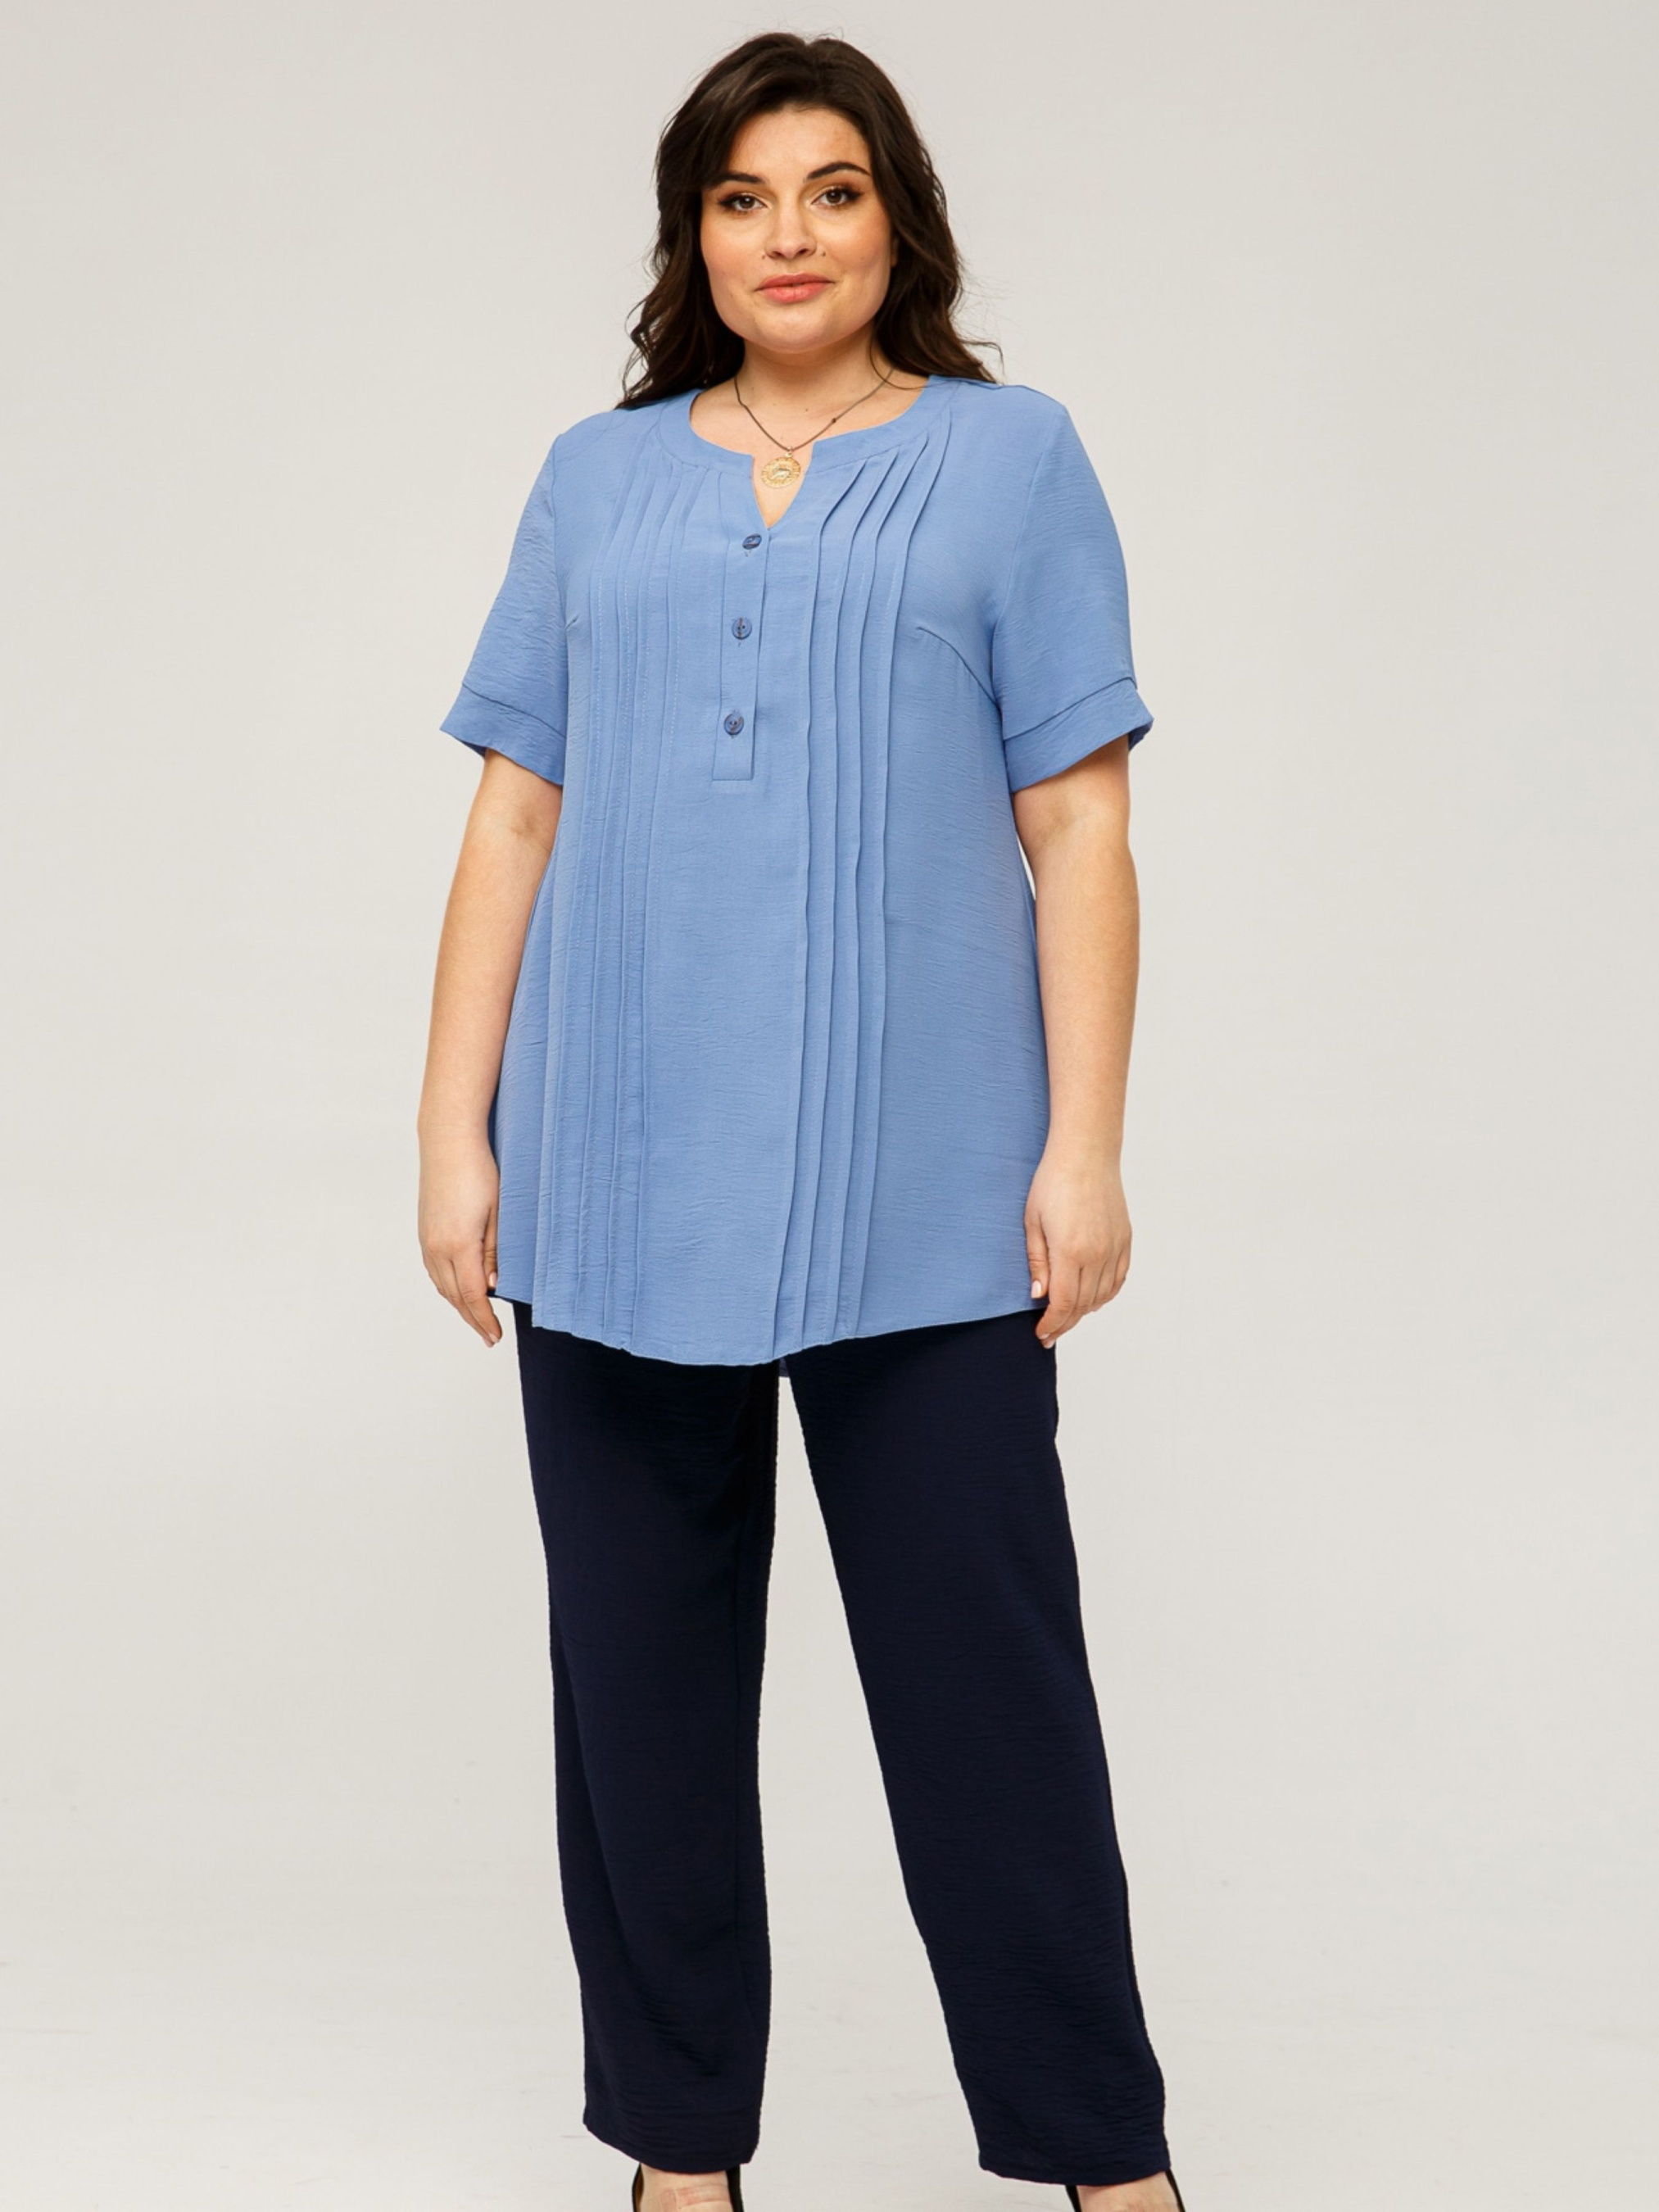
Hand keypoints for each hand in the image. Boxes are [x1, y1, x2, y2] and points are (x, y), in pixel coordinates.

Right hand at [418, 1130, 503, 1344]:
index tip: (496, 1337)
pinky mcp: (424, 1230)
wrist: (447, 1141)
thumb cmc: (479, 1170)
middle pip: (456, 1296)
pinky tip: (458, 1289)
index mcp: (459, 1245)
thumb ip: (494, 1251)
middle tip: (489, 1336)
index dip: (485, 1320)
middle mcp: (437, 1247)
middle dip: (473, 1319)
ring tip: (476, 1318)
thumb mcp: (498, 1212)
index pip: (474, 1296)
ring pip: (442, 1285)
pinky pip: (434, 1270)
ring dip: (459, 1305)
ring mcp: (427, 1239)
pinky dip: (448, 1287)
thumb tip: (493, 1285)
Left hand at [1023, 1148, 1131, 1347]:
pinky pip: (1118, 1280)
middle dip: (1065, 1323)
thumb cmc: (1052, 1182)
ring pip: (1102, 1296)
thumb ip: (1037, 1262)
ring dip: (1084, 1311)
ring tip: (1067, 1317)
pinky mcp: (1125, 1240)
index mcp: (1071, 1251)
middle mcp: (1097, 1254)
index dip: (1052, 1323)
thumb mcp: (1032, 1222)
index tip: (1041, 1334)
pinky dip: (1105, 1295)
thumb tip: (1040, 1296)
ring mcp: (1114, 1248)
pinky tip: (1091, 1299)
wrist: (1086, 1154)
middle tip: (1049, 1333)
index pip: (1064, 1303)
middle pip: (1083, 1305)